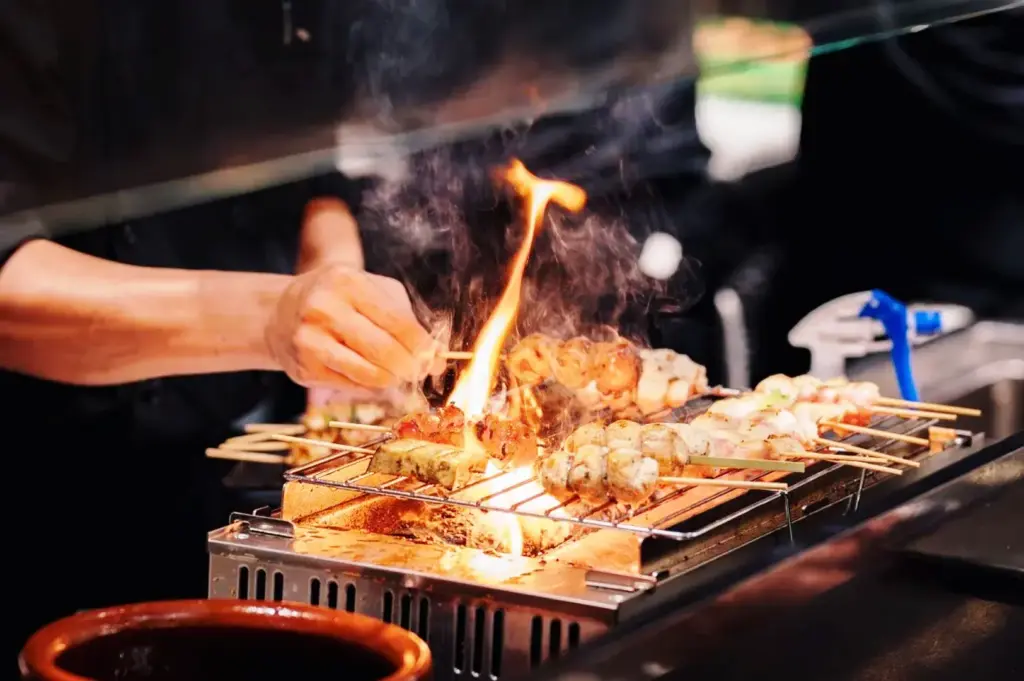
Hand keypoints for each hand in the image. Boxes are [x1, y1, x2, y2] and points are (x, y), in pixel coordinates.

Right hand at [266, 264, 442, 390]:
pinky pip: (352, 386)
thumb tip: (439, 361)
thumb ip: (408, 321)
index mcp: (348, 283)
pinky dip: (369, 385)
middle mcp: (325, 309)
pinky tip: (369, 374)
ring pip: (369, 374)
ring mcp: (311, 340)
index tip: (432, 356)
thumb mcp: (374, 293)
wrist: (284, 312)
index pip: (398, 322)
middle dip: (410, 367)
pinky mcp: (305, 369)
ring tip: (396, 374)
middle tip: (417, 371)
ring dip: (392, 380)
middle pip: (384, 351)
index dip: (421, 345)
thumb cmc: (342, 299)